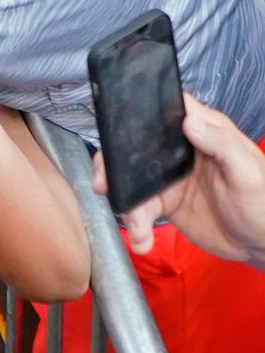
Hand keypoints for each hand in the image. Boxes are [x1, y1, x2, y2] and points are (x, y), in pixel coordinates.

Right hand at [96, 95, 264, 267]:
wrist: (262, 245)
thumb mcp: (248, 172)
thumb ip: (222, 145)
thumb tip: (188, 121)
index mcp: (202, 130)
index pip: (165, 107)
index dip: (137, 110)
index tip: (115, 126)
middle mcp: (179, 148)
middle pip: (133, 144)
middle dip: (112, 163)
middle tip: (103, 183)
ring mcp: (168, 175)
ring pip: (129, 178)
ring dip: (124, 202)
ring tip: (135, 228)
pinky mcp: (163, 201)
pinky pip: (138, 207)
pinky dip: (135, 224)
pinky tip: (141, 240)